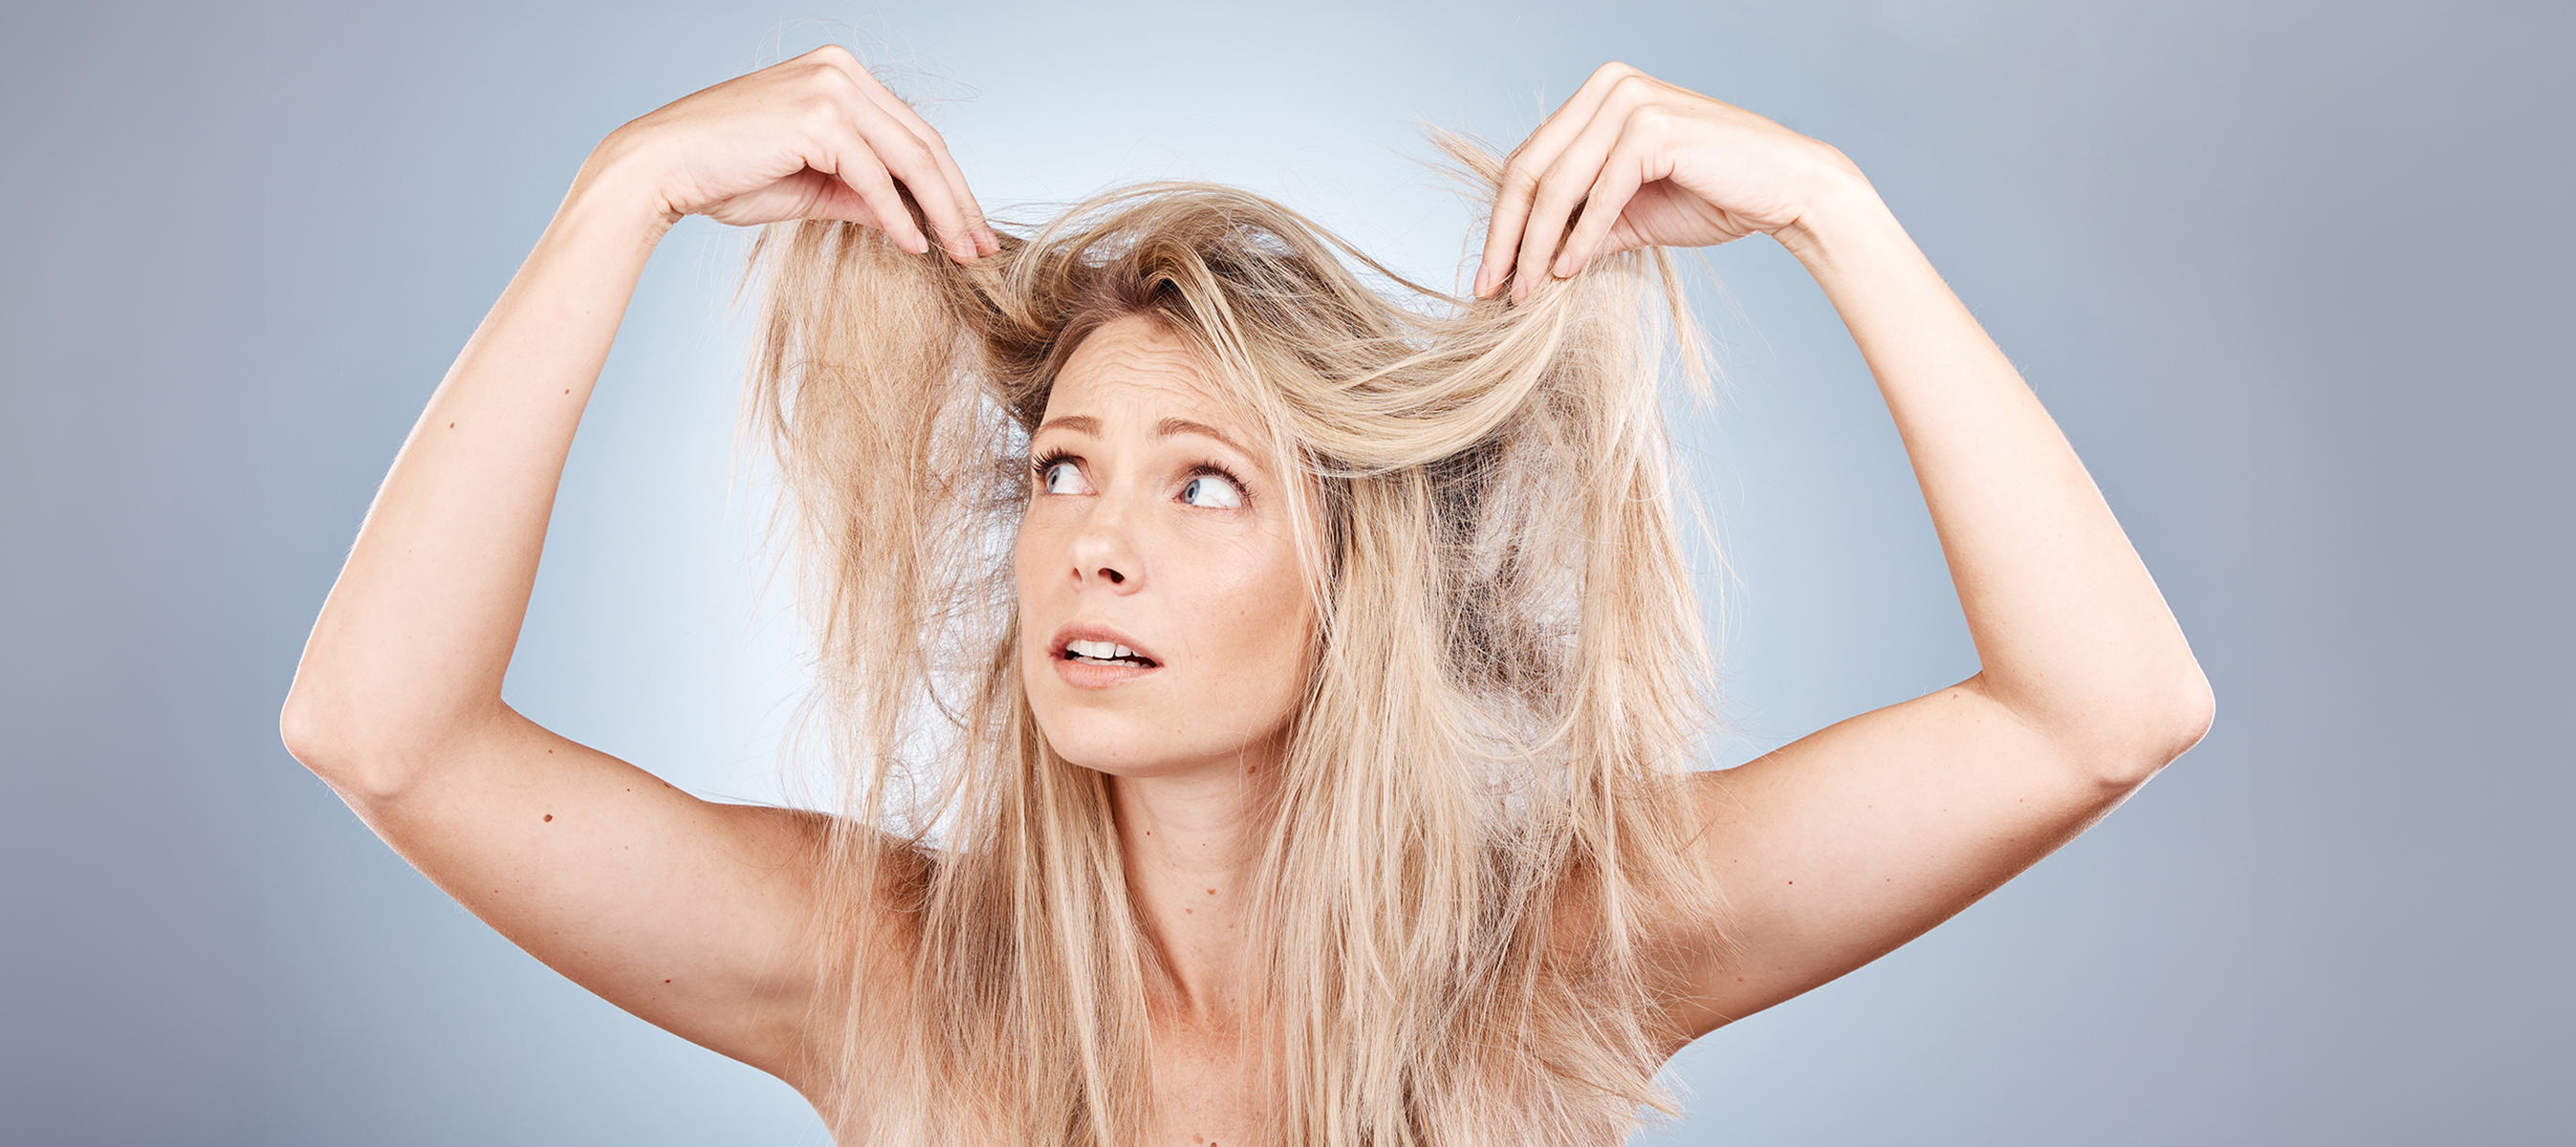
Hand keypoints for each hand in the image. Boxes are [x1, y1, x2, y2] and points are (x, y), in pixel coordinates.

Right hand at [587, 45, 998, 260]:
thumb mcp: (811, 187)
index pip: (913, 134)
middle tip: (982, 248)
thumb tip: (912, 223)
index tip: (971, 229)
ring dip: (942, 212)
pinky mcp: (818, 117)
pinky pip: (874, 177)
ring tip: (961, 254)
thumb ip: (862, 194)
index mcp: (840, 75)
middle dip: (958, 201)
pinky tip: (913, 246)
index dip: (949, 185)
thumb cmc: (725, 174)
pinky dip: (898, 216)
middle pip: (924, 143)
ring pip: (910, 159)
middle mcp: (840, 72)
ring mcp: (831, 89)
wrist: (661, 167)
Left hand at [1474, 63, 1863, 300]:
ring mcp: (1630, 102)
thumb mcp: (1628, 217)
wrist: (1788, 192)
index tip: (1489, 274)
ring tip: (1525, 291)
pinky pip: (1599, 194)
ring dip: (1536, 245)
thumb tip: (1527, 266)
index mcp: (1597, 95)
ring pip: (1556, 184)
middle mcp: (1608, 87)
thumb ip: (1578, 228)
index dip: (1502, 221)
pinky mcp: (1654, 128)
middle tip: (1491, 288)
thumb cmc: (1713, 196)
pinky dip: (1579, 236)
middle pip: (1529, 169)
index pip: (1528, 160)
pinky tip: (1565, 272)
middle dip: (1505, 236)